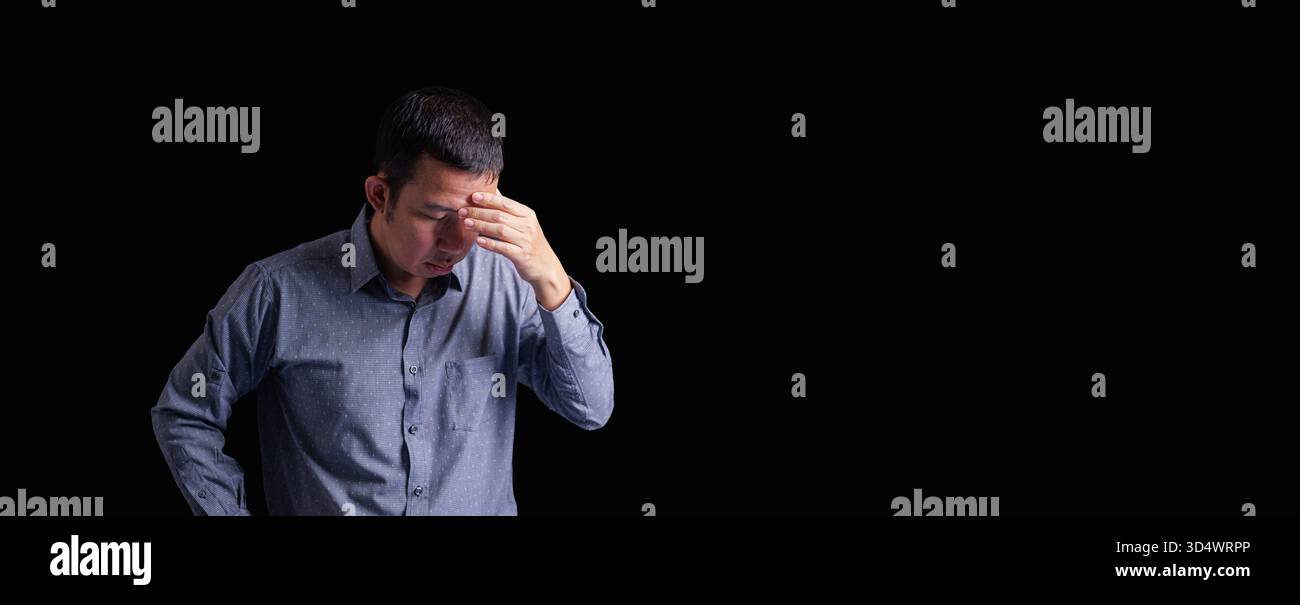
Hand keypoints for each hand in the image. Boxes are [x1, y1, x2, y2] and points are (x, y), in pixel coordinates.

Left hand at [459, 189, 572, 310]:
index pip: (506, 203)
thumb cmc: (530, 242)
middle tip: (463, 211)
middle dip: (479, 212)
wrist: (545, 266)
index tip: (473, 196)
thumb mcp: (523, 223)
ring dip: (481, 226)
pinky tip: (479, 241)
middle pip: (500, 216)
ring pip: (500, 230)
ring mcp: (526, 241)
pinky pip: (503, 248)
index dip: (489, 199)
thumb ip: (508, 208)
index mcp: (527, 215)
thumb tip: (493, 190)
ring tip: (466, 223)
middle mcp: (528, 226)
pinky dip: (490, 244)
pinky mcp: (522, 256)